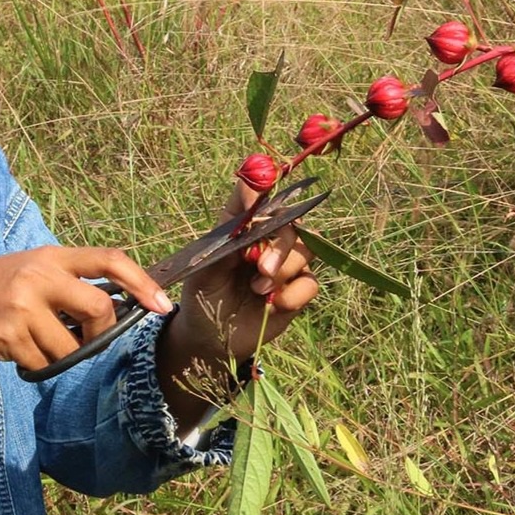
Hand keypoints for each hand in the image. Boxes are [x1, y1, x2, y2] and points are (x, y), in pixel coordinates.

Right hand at [0, 246, 171, 372]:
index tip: (161, 304)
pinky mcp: (9, 334)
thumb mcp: (31, 273)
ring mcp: (23, 304)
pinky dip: (36, 366)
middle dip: (98, 332)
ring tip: (33, 341)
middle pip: (100, 308)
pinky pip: (44, 363)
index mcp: (50, 256)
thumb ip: (68, 282)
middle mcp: (39, 275)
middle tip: (80, 339)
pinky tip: (16, 351)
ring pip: (71, 347)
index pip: (109, 260)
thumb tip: (119, 306)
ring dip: (59, 355)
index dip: (142, 282)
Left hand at [170, 179, 317, 366]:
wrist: (211, 336)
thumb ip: (230, 232)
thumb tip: (249, 194)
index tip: (268, 177)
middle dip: (280, 246)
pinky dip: (293, 294)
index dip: (264, 187)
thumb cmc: (204, 293)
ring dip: (284, 270)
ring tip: (257, 289)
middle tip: (261, 268)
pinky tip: (273, 304)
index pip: (260, 198)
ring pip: (305, 250)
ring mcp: (286, 263)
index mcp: (244, 226)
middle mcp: (268, 239)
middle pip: (291, 224)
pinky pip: (310, 282)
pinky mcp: (297, 289)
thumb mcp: (207, 264)